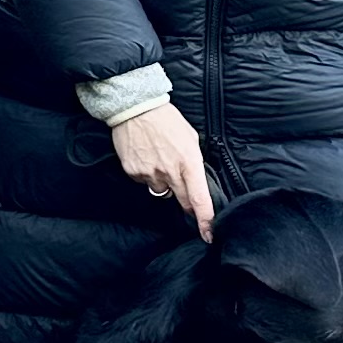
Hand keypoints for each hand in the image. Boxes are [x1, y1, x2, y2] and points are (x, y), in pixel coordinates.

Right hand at [108, 99, 216, 236]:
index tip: (209, 235)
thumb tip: (194, 179)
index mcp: (189, 163)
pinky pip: (143, 181)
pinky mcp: (133, 171)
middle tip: (182, 184)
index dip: (206, 220)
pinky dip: (146, 173)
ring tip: (158, 158)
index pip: (199, 199)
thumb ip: (193, 161)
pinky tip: (145, 156)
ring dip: (163, 181)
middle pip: (181, 200)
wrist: (135, 108)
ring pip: (160, 190)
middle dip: (185, 200)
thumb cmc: (167, 120)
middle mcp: (170, 172)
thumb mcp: (190, 138)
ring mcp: (150, 173)